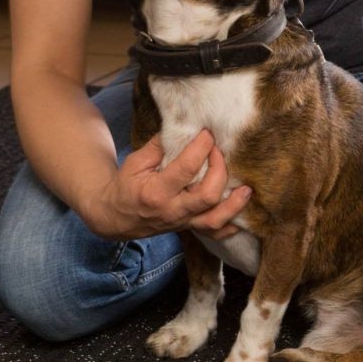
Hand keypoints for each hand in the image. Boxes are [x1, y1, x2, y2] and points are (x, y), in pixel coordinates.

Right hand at [88, 130, 251, 239]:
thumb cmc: (126, 185)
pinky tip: (241, 211)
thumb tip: (185, 128)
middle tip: (219, 151)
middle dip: (219, 169)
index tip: (207, 133)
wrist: (116, 217)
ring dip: (234, 204)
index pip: (186, 168)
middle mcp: (172, 211)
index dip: (201, 147)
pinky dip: (231, 225)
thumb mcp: (136, 162)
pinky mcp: (188, 228)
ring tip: (246, 188)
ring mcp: (182, 223)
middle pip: (207, 195)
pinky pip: (214, 233)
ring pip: (215, 220)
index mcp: (156, 192)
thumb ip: (160, 146)